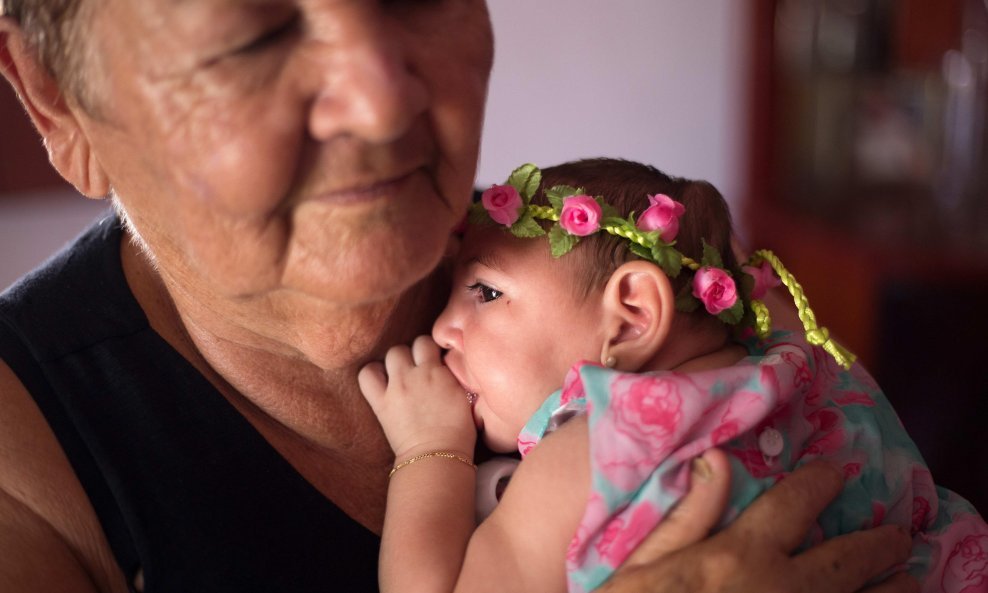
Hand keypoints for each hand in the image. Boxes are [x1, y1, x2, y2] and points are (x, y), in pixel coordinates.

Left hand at [358, 335, 476, 459]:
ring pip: (392, 353)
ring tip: (399, 374)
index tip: (432, 360)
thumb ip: (453, 378)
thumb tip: (447, 368)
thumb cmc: (458, 433)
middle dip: (414, 353)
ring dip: (395, 361)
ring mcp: (398, 385)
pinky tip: (380, 381)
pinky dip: (372, 374)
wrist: (438, 456)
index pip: (431, 343)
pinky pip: (367, 375)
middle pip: (412, 344)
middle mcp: (418, 373)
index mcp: (441, 372)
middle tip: (416, 368)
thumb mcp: (465, 398)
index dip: (430, 350)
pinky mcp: (381, 402)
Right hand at [600, 450, 917, 592]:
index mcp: (740, 555)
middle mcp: (783, 590)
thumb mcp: (643, 567)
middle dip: (880, 544)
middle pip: (849, 559)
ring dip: (893, 591)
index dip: (821, 482)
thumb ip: (688, 515)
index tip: (835, 473)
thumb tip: (717, 457)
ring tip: (908, 582)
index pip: (795, 504)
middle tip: (899, 539)